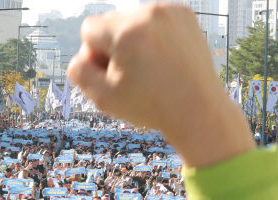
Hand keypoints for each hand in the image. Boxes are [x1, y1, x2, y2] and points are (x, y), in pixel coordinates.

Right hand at [67, 4, 252, 168]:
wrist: (198, 110)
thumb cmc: (150, 106)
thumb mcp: (103, 97)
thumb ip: (79, 72)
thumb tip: (81, 56)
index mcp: (127, 31)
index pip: (89, 29)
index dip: (95, 56)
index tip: (113, 75)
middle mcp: (149, 13)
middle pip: (111, 22)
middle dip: (114, 47)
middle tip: (134, 75)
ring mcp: (170, 11)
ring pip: (132, 20)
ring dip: (133, 41)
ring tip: (150, 69)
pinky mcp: (184, 14)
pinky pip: (154, 20)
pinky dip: (153, 37)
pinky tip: (163, 60)